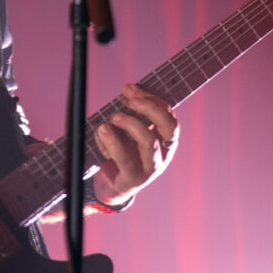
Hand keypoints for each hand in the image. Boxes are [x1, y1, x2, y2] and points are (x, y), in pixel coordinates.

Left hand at [92, 83, 178, 206]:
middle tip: (130, 101)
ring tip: (114, 117)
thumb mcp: (130, 129)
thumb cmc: (125, 150)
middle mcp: (164, 152)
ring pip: (149, 142)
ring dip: (131, 124)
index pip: (168, 114)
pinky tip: (102, 131)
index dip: (151, 99)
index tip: (129, 89)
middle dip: (151, 109)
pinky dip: (113, 142)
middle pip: (170, 127)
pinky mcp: (134, 178)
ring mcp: (151, 167)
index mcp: (167, 138)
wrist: (115, 184)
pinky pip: (125, 159)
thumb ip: (132, 110)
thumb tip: (129, 88)